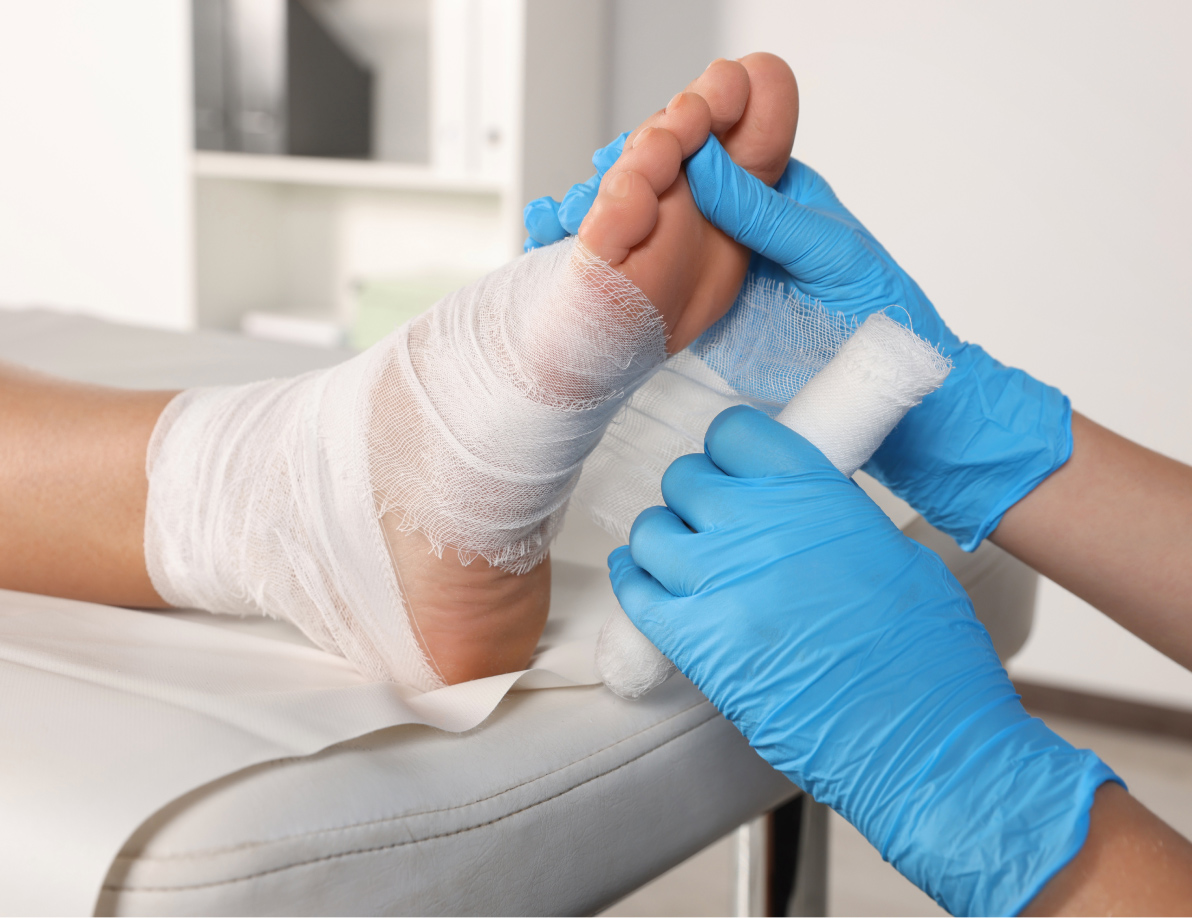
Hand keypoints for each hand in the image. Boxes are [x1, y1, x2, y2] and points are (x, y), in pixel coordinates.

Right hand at [533, 134, 1071, 548]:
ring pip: (648, 224)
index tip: (631, 152)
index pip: (708, 148)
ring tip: (558, 222)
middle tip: (579, 195)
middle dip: (619, 180)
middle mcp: (734, 220)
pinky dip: (611, 266)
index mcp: (773, 191)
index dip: (666, 143)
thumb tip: (705, 162)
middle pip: (665, 182)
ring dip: (603, 217)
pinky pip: (650, 275)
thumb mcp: (824, 253)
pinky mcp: (697, 305)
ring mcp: (711, 263)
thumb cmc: (875, 314)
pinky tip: (571, 258)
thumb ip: (764, 211)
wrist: (880, 391)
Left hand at [609, 405, 1117, 915]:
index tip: (739, 469)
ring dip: (667, 539)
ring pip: (651, 531)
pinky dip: (637, 581)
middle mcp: (753, 525)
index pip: (733, 432)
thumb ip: (827, 514)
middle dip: (699, 495)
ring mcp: (716, 583)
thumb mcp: (890, 548)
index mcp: (809, 491)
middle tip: (720, 521)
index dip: (732, 450)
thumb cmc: (925, 648)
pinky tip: (651, 582)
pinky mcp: (693, 642)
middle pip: (684, 478)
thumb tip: (792, 506)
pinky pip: (634, 591)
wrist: (917, 736)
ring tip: (690, 559)